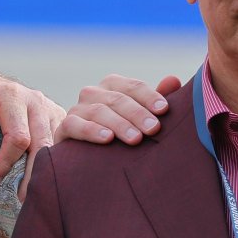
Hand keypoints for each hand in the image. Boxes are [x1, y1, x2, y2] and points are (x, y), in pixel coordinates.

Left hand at [0, 70, 64, 188]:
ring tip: (31, 193)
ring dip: (45, 171)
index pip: (18, 137)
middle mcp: (35, 100)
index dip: (6, 162)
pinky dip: (54, 162)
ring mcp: (49, 108)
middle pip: (42, 145)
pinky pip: (62, 143)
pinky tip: (41, 178)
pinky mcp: (57, 117)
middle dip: (31, 174)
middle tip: (20, 199)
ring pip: (55, 146)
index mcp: (11, 96)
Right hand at [59, 74, 180, 146]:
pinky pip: (75, 125)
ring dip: (119, 124)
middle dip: (137, 114)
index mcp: (112, 86)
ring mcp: (77, 109)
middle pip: (117, 98)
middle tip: (153, 129)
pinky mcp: (64, 128)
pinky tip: (107, 139)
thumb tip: (174, 80)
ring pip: (99, 111)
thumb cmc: (121, 133)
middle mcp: (93, 93)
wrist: (87, 157)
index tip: (164, 110)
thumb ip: (155, 101)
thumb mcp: (140, 117)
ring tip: (135, 138)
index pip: (133, 86)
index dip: (149, 96)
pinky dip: (91, 131)